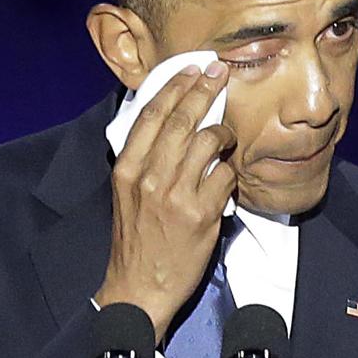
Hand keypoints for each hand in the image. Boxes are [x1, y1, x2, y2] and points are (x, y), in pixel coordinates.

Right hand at [95, 61, 236, 342]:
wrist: (139, 287)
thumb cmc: (136, 240)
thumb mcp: (126, 194)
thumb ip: (143, 160)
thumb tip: (168, 124)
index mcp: (126, 169)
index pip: (150, 115)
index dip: (173, 87)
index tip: (190, 69)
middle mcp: (148, 178)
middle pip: (181, 121)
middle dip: (203, 91)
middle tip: (219, 72)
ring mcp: (175, 195)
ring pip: (207, 143)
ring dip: (224, 131)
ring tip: (228, 130)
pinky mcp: (201, 214)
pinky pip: (225, 175)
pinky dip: (230, 168)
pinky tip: (229, 170)